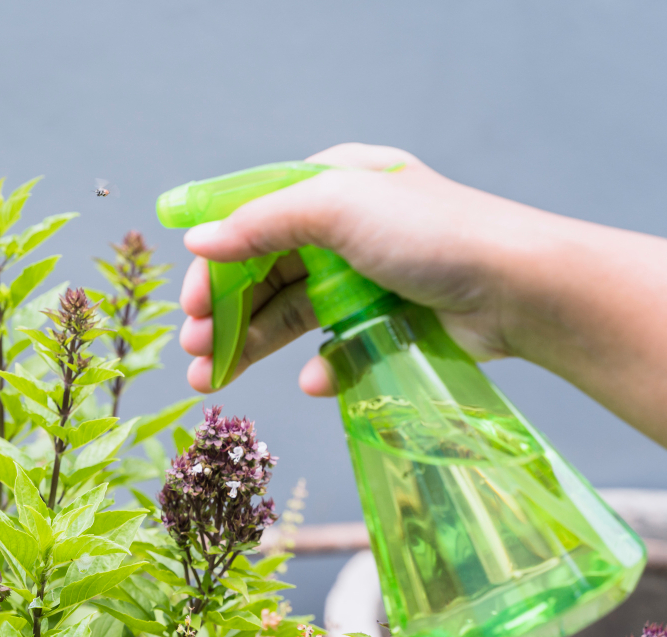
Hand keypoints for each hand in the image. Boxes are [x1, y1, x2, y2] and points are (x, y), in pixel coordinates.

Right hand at [178, 142, 555, 394]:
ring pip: (287, 314)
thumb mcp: (337, 206)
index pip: (250, 222)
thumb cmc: (431, 233)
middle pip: (262, 273)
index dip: (214, 265)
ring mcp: (362, 278)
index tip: (189, 306)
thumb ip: (261, 223)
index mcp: (329, 186)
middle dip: (223, 313)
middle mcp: (342, 229)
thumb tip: (198, 242)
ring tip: (211, 378)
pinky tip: (312, 381)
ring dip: (250, 345)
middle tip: (194, 352)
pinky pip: (333, 346)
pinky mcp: (382, 321)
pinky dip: (318, 366)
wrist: (519, 289)